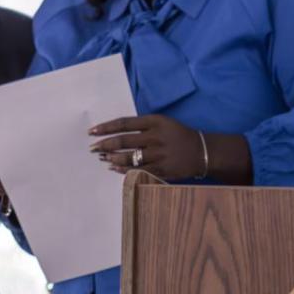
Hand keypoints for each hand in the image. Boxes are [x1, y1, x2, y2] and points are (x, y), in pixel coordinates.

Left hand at [88, 115, 205, 180]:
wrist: (201, 151)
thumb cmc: (178, 135)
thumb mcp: (162, 123)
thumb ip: (142, 126)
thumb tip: (116, 133)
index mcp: (154, 122)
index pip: (124, 123)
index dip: (106, 127)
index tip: (92, 131)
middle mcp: (155, 137)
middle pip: (123, 141)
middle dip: (104, 145)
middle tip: (93, 148)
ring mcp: (158, 154)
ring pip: (128, 157)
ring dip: (112, 158)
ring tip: (102, 158)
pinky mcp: (161, 169)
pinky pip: (138, 170)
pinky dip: (123, 170)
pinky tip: (114, 168)